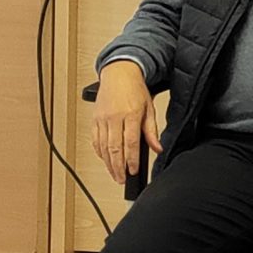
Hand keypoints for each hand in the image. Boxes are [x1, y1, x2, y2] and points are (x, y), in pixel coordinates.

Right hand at [88, 59, 161, 183]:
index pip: (130, 143)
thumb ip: (151, 131)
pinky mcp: (95, 119)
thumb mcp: (149, 109)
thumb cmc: (135, 89)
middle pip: (114, 148)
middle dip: (118, 167)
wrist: (119, 73)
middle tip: (122, 179)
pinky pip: (95, 140)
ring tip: (114, 174)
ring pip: (102, 146)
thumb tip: (157, 148)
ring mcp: (102, 118)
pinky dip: (99, 152)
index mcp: (130, 114)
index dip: (131, 160)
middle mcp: (114, 117)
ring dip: (108, 163)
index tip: (133, 171)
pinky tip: (105, 160)